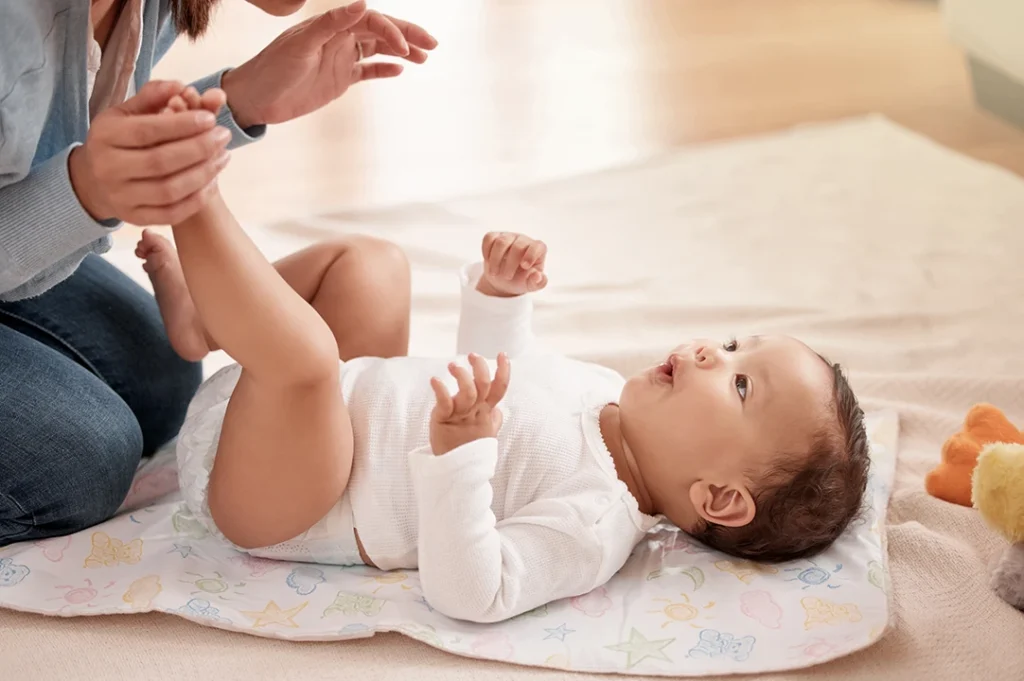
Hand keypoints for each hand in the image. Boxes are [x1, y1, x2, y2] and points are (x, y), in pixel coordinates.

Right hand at [69, 81, 231, 224]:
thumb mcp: (127, 112)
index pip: (147, 130)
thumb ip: (153, 96)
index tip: (211, 118)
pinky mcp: (134, 218)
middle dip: (199, 148)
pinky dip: (197, 198)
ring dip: (203, 174)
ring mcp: (121, 196)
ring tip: (224, 156)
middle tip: (224, 135)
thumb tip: (182, 85)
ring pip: (169, 190)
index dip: (182, 125)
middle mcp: (109, 168)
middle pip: (161, 161)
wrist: (94, 179)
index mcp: (105, 136)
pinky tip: (213, 181)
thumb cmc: (119, 139)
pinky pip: (171, 213)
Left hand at [221, 0, 437, 128]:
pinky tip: (400, 71)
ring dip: (402, 52)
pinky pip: (367, 71)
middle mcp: (339, 38)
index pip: (371, 21)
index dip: (391, 31)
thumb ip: (332, 24)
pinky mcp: (339, 79)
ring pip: (378, 49)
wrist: (255, 98)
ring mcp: (340, 58)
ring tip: (425, 58)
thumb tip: (362, 3)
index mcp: (331, 26)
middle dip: (408, 36)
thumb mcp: (301, 44)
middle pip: (380, 31)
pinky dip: (384, 70)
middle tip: (433, 45)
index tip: (406, 49)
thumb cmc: (272, 68)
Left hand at [429, 353, 509, 455]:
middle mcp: (476, 411)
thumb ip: (493, 419)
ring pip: (467, 392)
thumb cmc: (468, 448)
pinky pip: (444, 403)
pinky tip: (435, 380)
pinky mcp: (443, 419)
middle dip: (480, 367)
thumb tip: (499, 410)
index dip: (503, 370)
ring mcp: (461, 415)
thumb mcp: (486, 433)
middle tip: (472, 356)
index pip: (500, 389)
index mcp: (487, 412)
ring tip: (453, 366)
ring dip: (462, 375)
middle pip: (484, 385)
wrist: (455, 470)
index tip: (502, 354)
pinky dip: (440, 389)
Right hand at [476, 232, 547, 297]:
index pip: (537, 246)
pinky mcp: (495, 237)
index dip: (531, 255)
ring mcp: (509, 237)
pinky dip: (486, 251)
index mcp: (537, 250)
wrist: (504, 280)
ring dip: (496, 260)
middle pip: (517, 246)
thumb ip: (537, 283)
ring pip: (501, 242)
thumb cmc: (521, 280)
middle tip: (506, 277)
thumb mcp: (530, 285)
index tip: (524, 266)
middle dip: (510, 264)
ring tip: (495, 273)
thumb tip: (538, 276)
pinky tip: (488, 261)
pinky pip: (489, 238)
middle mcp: (524, 240)